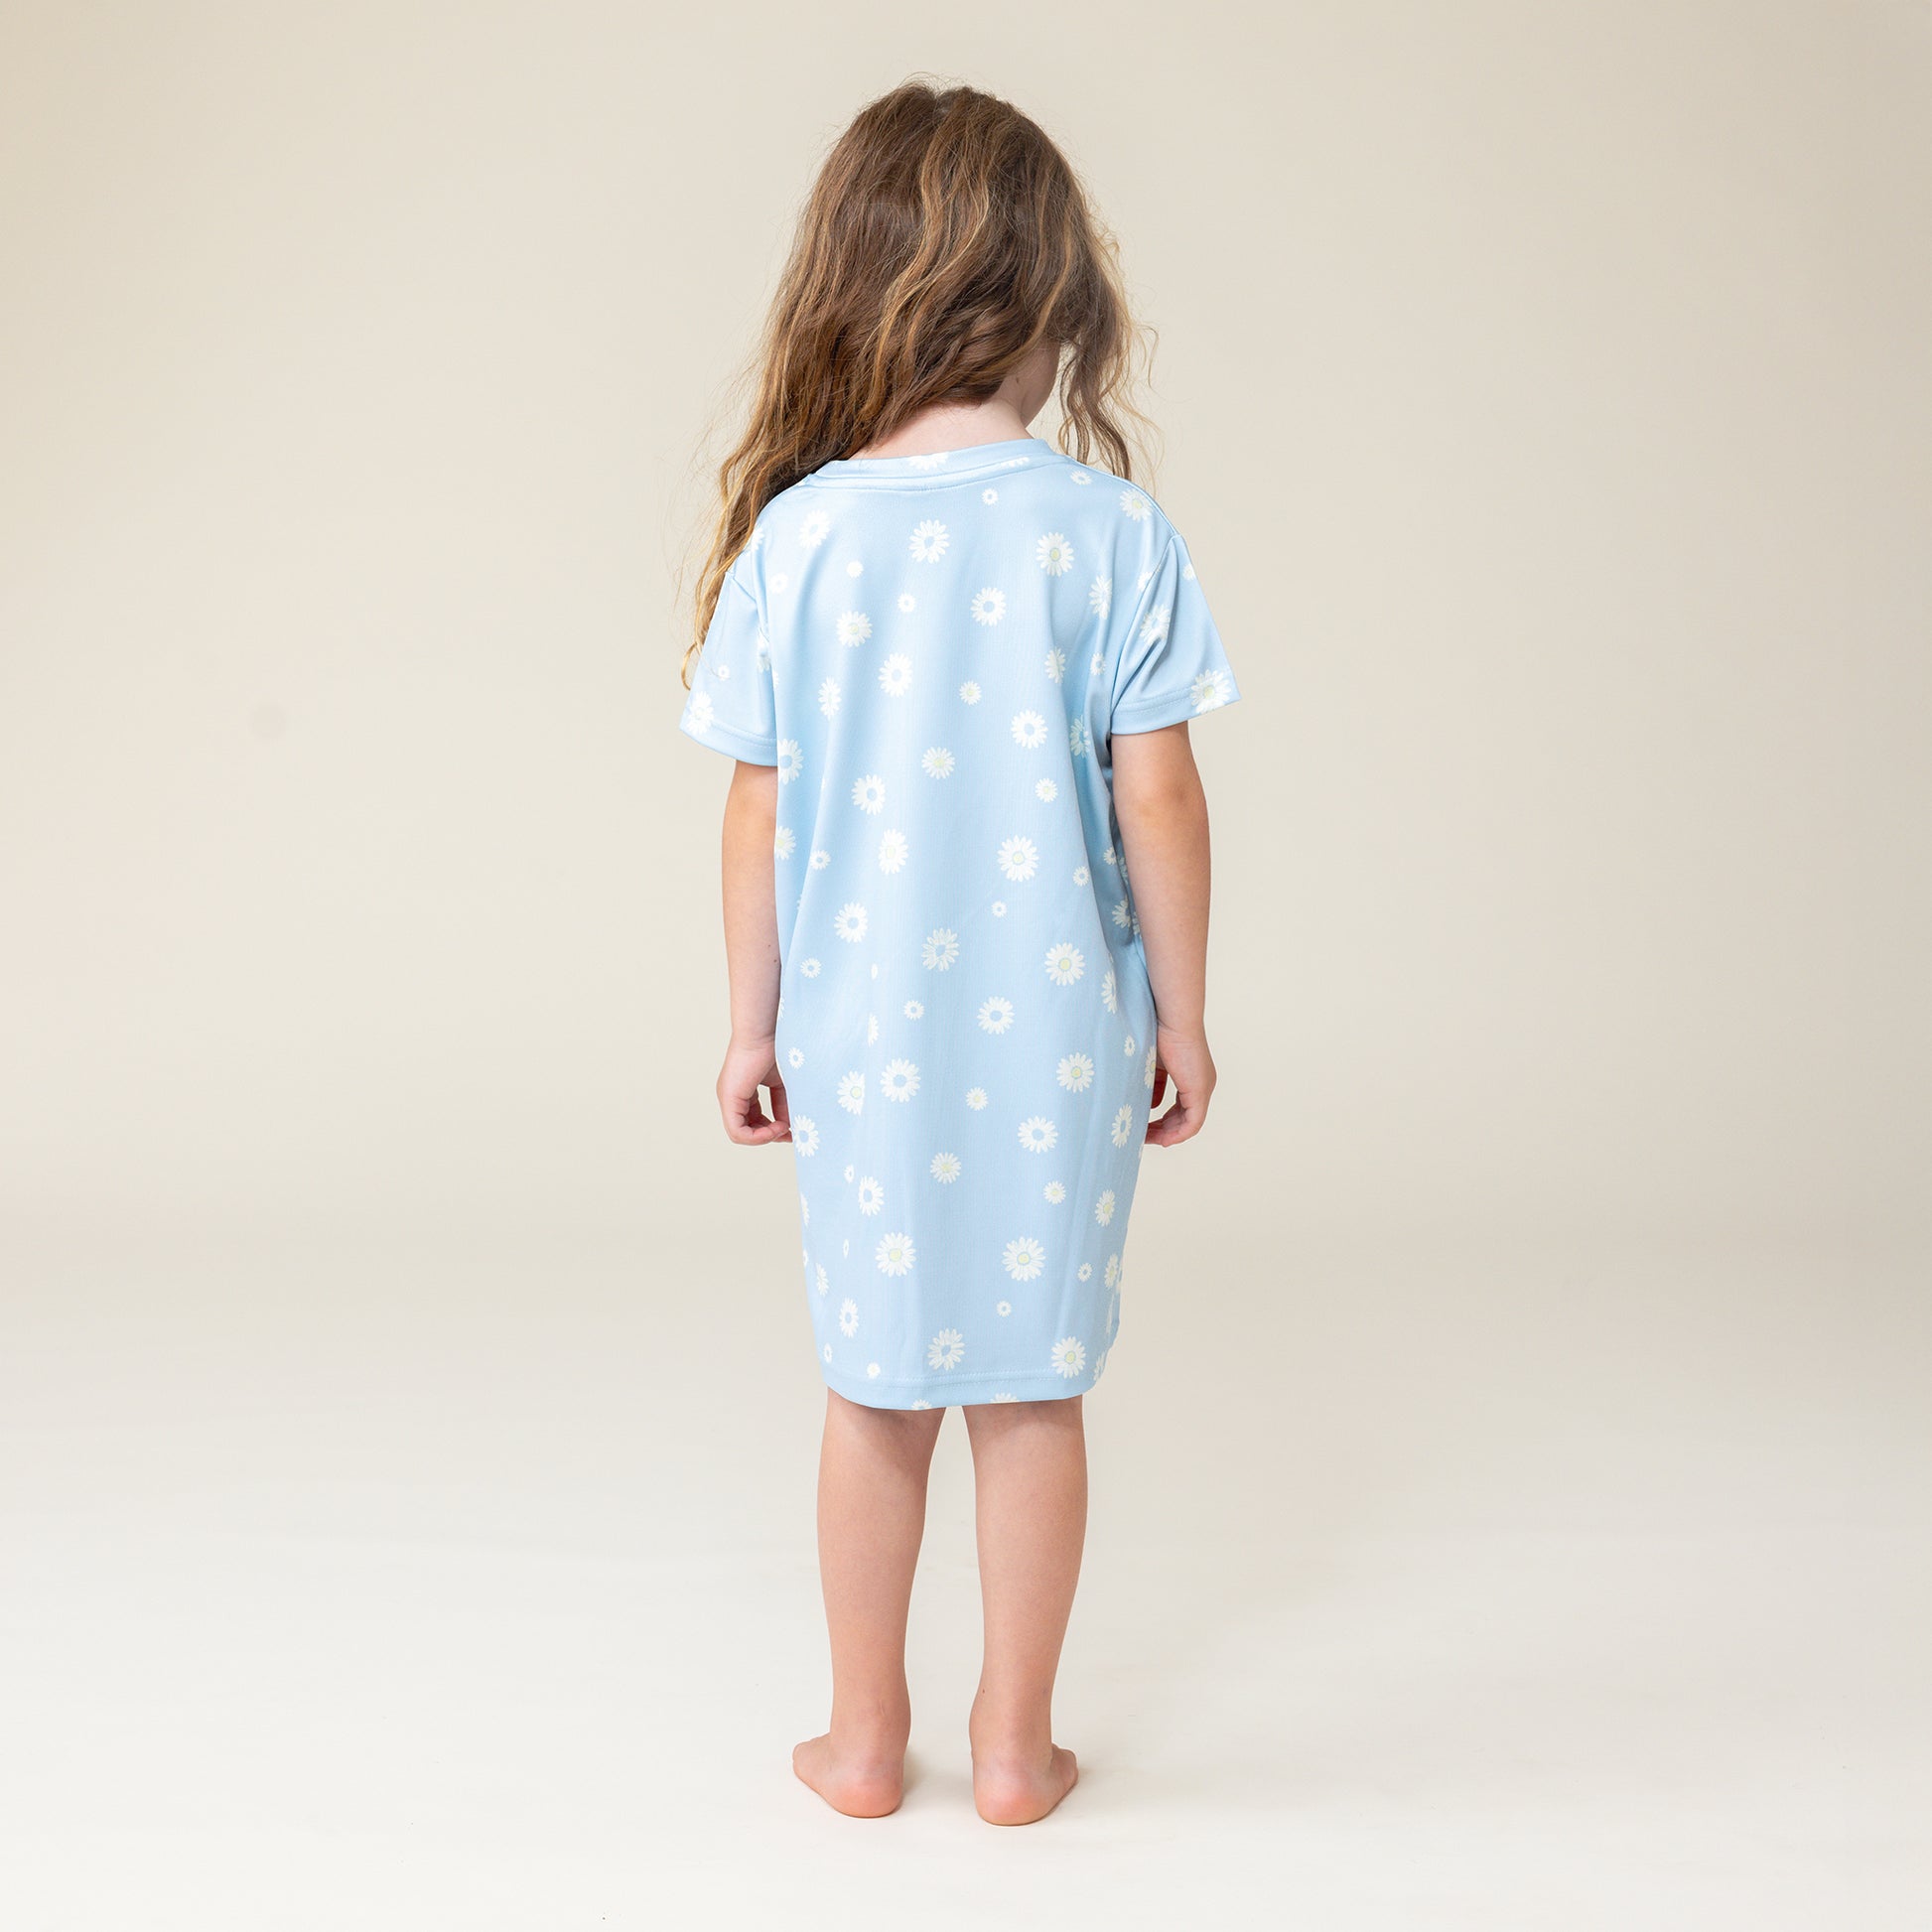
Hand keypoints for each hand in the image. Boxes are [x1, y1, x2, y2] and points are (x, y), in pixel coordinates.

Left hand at [717, 1035, 790, 1144]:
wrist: (766, 1031)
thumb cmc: (776, 1047)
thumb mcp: (783, 1082)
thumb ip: (785, 1102)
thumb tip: (793, 1124)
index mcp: (742, 1089)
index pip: (754, 1118)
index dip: (772, 1128)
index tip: (792, 1127)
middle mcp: (731, 1095)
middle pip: (747, 1128)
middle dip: (770, 1135)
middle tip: (790, 1134)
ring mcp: (727, 1097)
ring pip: (740, 1133)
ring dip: (765, 1137)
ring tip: (784, 1129)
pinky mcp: (729, 1099)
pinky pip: (737, 1132)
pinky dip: (758, 1136)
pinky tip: (777, 1127)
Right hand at [1146, 1026, 1214, 1145]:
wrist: (1171, 1018)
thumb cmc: (1159, 1032)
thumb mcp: (1153, 1063)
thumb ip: (1153, 1084)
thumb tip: (1151, 1104)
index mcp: (1192, 1075)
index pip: (1180, 1105)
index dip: (1164, 1119)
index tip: (1146, 1126)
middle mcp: (1202, 1083)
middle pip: (1184, 1117)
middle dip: (1164, 1129)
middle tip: (1144, 1136)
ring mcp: (1203, 1088)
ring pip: (1189, 1123)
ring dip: (1168, 1134)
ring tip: (1148, 1139)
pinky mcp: (1200, 1091)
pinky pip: (1192, 1124)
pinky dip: (1177, 1134)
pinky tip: (1162, 1140)